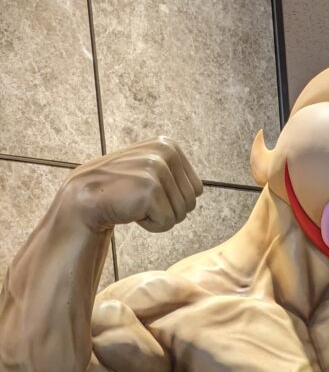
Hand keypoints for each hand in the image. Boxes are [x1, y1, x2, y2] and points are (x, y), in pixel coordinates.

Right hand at [63, 138, 203, 233]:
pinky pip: (167, 223)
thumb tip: (199, 189)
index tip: (149, 192)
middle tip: (141, 200)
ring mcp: (157, 169)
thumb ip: (173, 172)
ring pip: (181, 214)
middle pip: (191, 203)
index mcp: (169, 146)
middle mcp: (165, 152)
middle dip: (168, 210)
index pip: (196, 189)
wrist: (86, 198)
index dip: (174, 199)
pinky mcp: (150, 189)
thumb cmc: (121, 190)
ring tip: (135, 204)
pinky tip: (131, 211)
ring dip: (158, 217)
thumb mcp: (150, 169)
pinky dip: (150, 225)